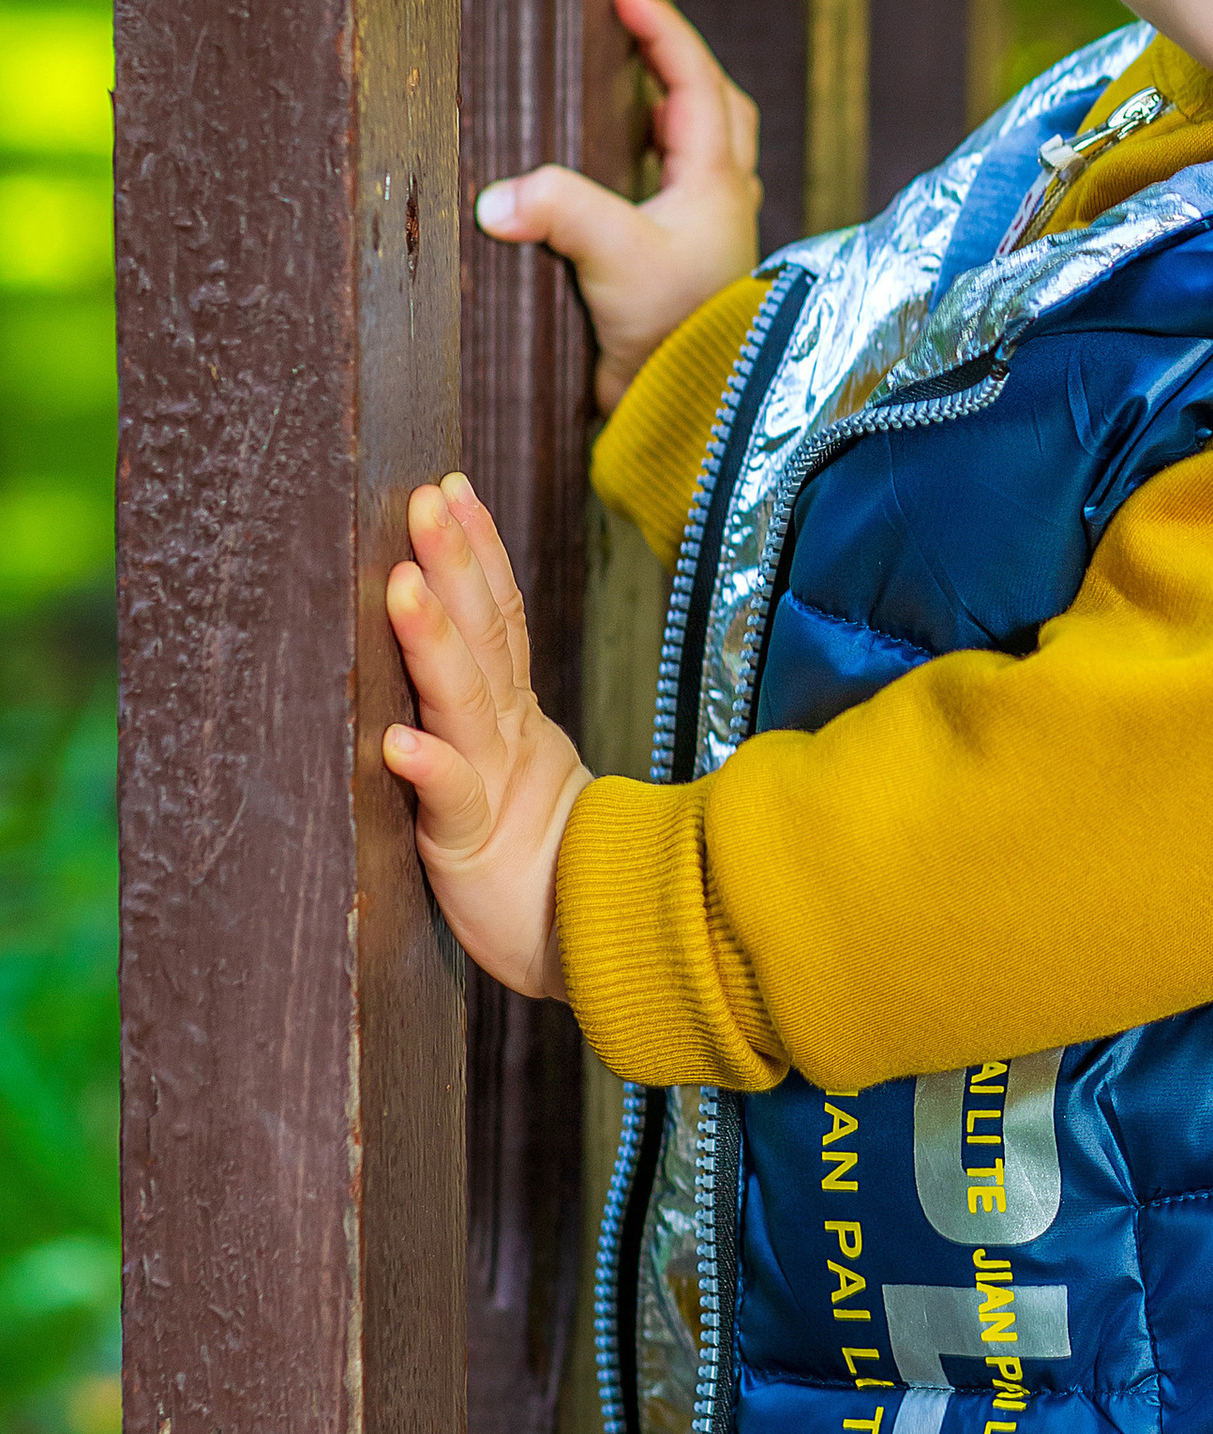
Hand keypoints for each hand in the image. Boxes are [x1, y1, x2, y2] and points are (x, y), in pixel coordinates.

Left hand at [384, 474, 590, 1002]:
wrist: (592, 947)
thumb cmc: (540, 865)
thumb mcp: (511, 773)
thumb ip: (488, 708)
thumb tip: (459, 632)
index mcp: (512, 717)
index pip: (498, 618)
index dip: (479, 551)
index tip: (451, 487)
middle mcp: (504, 736)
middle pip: (485, 636)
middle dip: (456, 562)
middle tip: (427, 499)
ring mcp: (494, 787)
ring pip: (464, 703)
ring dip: (432, 644)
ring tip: (403, 587)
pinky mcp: (473, 850)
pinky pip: (454, 806)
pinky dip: (431, 770)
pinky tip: (400, 741)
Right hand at [476, 0, 761, 410]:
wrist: (690, 413)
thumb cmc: (672, 334)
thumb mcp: (613, 258)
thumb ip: (557, 211)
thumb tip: (493, 197)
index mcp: (717, 182)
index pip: (697, 81)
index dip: (663, 31)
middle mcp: (724, 202)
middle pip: (718, 109)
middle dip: (680, 66)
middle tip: (634, 36)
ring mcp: (711, 235)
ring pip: (705, 151)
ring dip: (671, 116)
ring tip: (621, 96)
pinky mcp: (686, 267)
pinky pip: (679, 193)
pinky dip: (652, 167)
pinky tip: (613, 177)